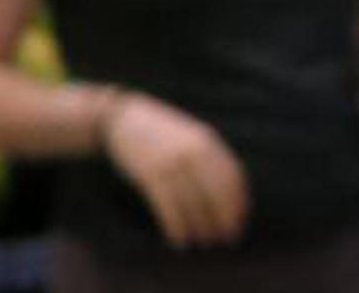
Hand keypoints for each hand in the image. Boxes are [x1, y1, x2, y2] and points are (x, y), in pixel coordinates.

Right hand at [102, 93, 249, 248]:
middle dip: (223, 222)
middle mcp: (192, 152)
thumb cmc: (159, 130)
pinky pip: (169, 208)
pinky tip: (178, 239)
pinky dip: (176, 227)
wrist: (120, 116)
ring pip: (193, 206)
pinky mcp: (149, 174)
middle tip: (223, 238)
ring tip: (200, 240)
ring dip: (199, 229)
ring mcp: (170, 163)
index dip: (238, 206)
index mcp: (206, 141)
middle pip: (216, 197)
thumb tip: (230, 197)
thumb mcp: (190, 135)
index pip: (232, 180)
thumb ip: (209, 157)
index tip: (237, 222)